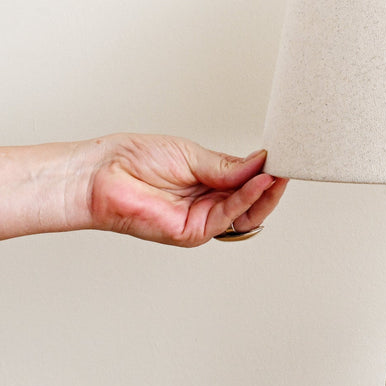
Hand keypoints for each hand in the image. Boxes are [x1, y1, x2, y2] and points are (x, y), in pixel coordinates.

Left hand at [82, 134, 288, 246]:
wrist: (101, 175)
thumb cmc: (133, 161)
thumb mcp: (191, 154)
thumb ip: (226, 165)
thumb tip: (260, 163)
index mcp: (207, 182)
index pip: (247, 182)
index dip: (265, 172)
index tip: (281, 158)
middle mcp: (207, 203)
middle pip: (252, 202)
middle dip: (271, 186)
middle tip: (284, 167)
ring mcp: (201, 219)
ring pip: (246, 212)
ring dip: (264, 193)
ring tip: (276, 173)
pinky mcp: (192, 232)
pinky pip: (228, 216)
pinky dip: (247, 199)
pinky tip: (259, 182)